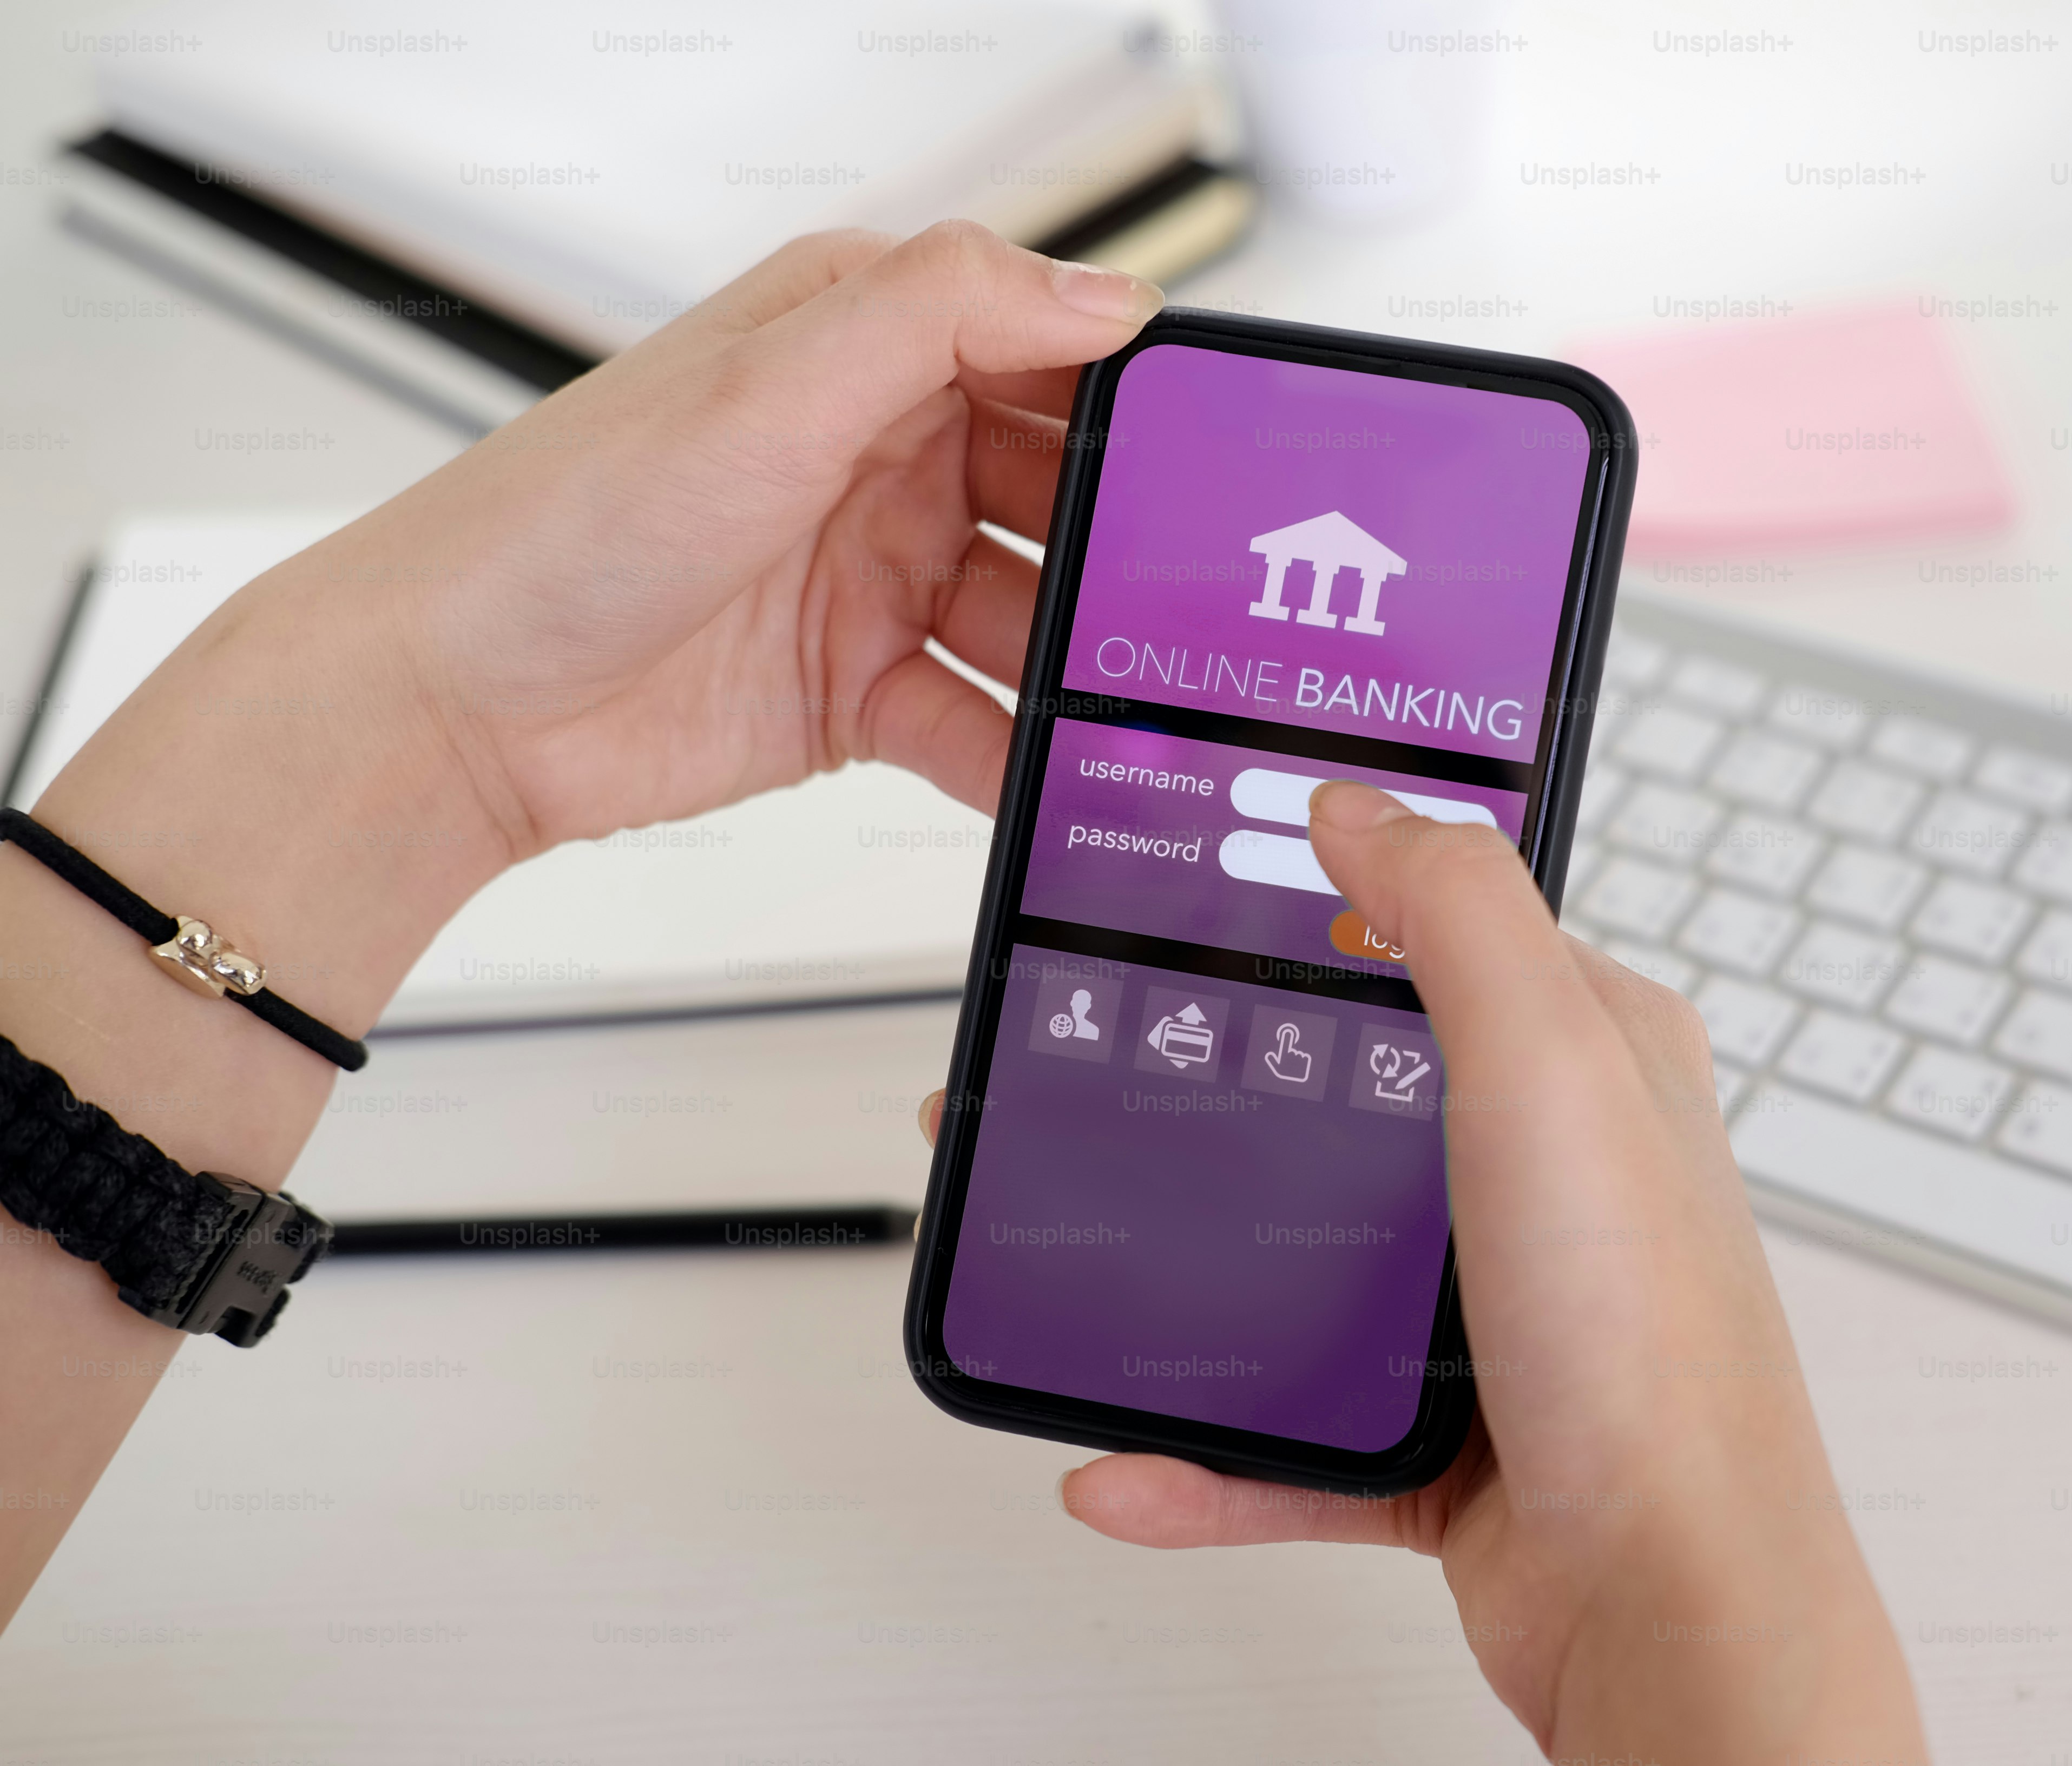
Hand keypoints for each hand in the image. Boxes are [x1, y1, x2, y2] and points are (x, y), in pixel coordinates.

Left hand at [0, 226, 1159, 1627]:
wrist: (450, 705)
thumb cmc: (565, 526)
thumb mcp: (769, 388)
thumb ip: (943, 317)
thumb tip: (1106, 296)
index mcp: (862, 350)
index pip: (1043, 348)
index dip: (1138, 396)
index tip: (1223, 454)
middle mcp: (879, 456)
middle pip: (1061, 493)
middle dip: (1134, 545)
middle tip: (1207, 602)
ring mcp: (873, 577)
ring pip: (1034, 615)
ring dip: (1088, 660)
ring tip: (1154, 704)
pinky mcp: (856, 689)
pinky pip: (976, 716)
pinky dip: (1021, 750)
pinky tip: (1066, 782)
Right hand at [923, 784, 1926, 1762]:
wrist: (1672, 1600)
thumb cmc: (1646, 1343)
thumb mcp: (1553, 1063)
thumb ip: (1456, 911)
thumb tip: (1360, 804)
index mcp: (1589, 1058)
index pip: (1445, 929)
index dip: (1327, 891)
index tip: (1201, 874)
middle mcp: (1544, 1172)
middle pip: (1341, 1092)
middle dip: (1212, 1078)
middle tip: (1089, 1056)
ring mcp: (1490, 1305)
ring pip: (1299, 1261)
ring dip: (1182, 1266)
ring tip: (1067, 1244)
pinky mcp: (1443, 1433)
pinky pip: (1288, 1431)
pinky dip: (1201, 1452)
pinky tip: (1124, 1458)